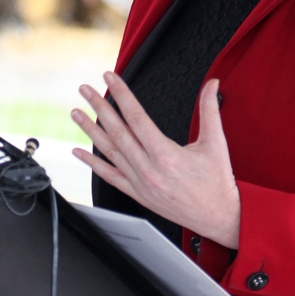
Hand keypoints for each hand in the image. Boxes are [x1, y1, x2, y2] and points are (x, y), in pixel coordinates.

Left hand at [72, 72, 240, 248]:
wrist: (218, 216)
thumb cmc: (217, 183)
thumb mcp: (215, 143)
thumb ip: (210, 110)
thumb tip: (212, 85)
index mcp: (166, 155)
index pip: (137, 117)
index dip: (121, 95)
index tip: (110, 79)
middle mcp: (149, 169)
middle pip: (117, 132)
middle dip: (99, 108)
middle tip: (85, 90)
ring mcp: (140, 183)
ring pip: (109, 152)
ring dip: (90, 131)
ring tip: (76, 113)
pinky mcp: (138, 194)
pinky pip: (109, 177)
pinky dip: (93, 164)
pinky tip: (79, 152)